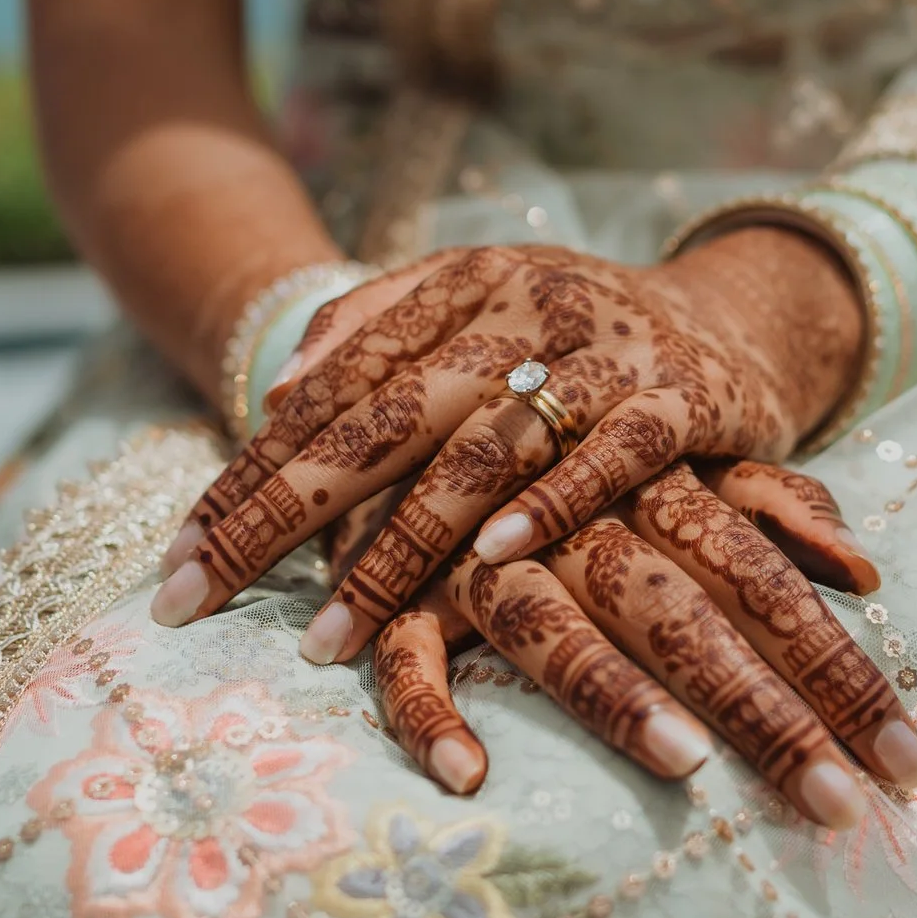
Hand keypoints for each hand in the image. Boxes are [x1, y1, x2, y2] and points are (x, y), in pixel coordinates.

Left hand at [154, 231, 862, 657]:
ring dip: (398, 549)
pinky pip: (606, 457)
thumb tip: (274, 393)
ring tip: (324, 634)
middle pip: (377, 421)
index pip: (328, 388)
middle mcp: (519, 306)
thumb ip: (375, 331)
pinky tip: (491, 560)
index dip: (247, 476)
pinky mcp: (680, 395)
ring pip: (479, 448)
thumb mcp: (476, 305)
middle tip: (196, 598)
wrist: (742, 314)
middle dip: (279, 517)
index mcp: (456, 283)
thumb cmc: (577, 335)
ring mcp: (600, 350)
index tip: (175, 562)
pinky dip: (551, 506)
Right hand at [349, 461, 916, 825]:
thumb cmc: (587, 421)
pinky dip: (431, 710)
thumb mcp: (685, 447)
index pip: (767, 587)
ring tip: (690, 764)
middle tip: (842, 807)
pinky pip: (410, 654)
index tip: (914, 767)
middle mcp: (584, 520)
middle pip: (681, 616)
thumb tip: (866, 568)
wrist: (442, 327)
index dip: (839, 672)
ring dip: (616, 695)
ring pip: (553, 625)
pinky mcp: (407, 583)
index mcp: (661, 488)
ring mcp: (487, 552)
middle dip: (765, 710)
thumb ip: (773, 501)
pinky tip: (472, 778)